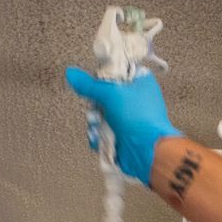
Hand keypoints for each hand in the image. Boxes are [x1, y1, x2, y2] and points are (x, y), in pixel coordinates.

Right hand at [63, 66, 177, 184]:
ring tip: (99, 125)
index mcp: (139, 82)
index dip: (102, 77)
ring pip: (100, 115)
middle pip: (103, 95)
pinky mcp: (121, 135)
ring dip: (96, 122)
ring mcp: (127, 118)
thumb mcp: (111, 94)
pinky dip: (98, 135)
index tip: (97, 84)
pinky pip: (102, 132)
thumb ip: (89, 85)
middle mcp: (134, 99)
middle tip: (99, 109)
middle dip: (96, 105)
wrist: (148, 150)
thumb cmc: (140, 118)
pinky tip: (99, 137)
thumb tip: (72, 74)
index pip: (114, 71)